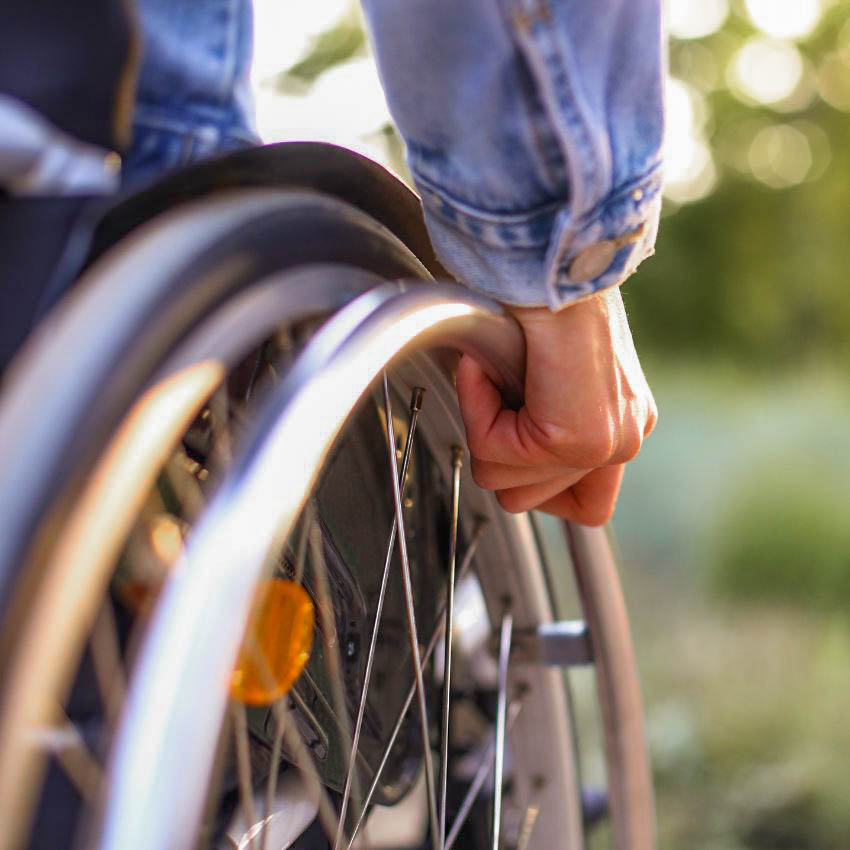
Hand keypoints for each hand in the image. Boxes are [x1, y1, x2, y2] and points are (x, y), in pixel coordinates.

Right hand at [456, 287, 656, 524]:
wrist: (548, 252)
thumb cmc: (536, 294)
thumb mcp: (545, 371)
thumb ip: (537, 420)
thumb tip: (496, 453)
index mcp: (622, 424)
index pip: (584, 506)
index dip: (528, 475)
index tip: (513, 422)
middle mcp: (625, 438)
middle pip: (530, 501)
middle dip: (497, 452)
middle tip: (501, 390)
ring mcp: (607, 441)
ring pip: (508, 489)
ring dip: (486, 427)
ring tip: (499, 373)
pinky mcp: (578, 436)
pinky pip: (496, 456)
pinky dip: (478, 408)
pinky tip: (490, 366)